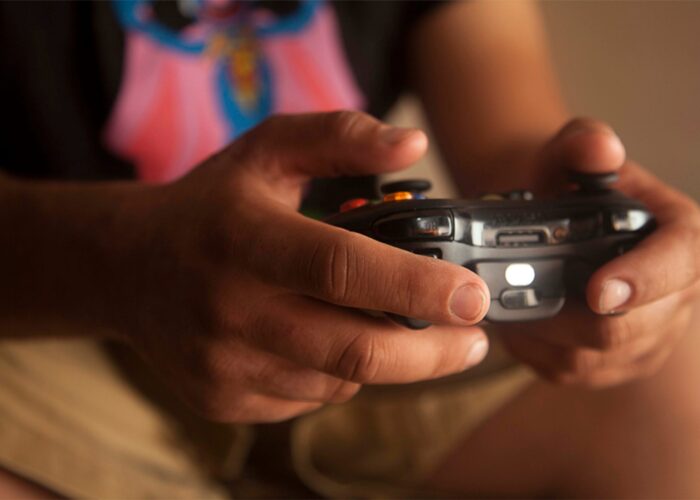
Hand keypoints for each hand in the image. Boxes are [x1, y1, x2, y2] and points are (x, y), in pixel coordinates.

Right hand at [116, 112, 490, 421]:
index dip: (416, 287)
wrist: (128, 267)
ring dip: (380, 355)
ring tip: (384, 323)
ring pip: (340, 378)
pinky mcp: (222, 399)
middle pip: (355, 350)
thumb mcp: (268, 149)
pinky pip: (311, 396)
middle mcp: (230, 308)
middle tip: (473, 339)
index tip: (474, 298)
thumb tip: (412, 144)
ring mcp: (223, 364)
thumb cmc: (210, 205)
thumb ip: (340, 137)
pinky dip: (338, 372)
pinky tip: (323, 338)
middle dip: (432, 353)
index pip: (341, 269)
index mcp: (244, 236)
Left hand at [498, 118, 699, 386]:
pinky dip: (534, 351)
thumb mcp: (571, 154)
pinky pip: (569, 372)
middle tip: (518, 292)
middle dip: (567, 314)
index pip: (680, 263)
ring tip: (510, 303)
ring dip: (544, 334)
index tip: (598, 289)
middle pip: (625, 326)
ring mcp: (646, 338)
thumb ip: (583, 145)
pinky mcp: (613, 365)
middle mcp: (675, 297)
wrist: (555, 222)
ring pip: (591, 357)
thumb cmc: (567, 187)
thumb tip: (601, 149)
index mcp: (680, 239)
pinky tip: (515, 323)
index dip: (643, 279)